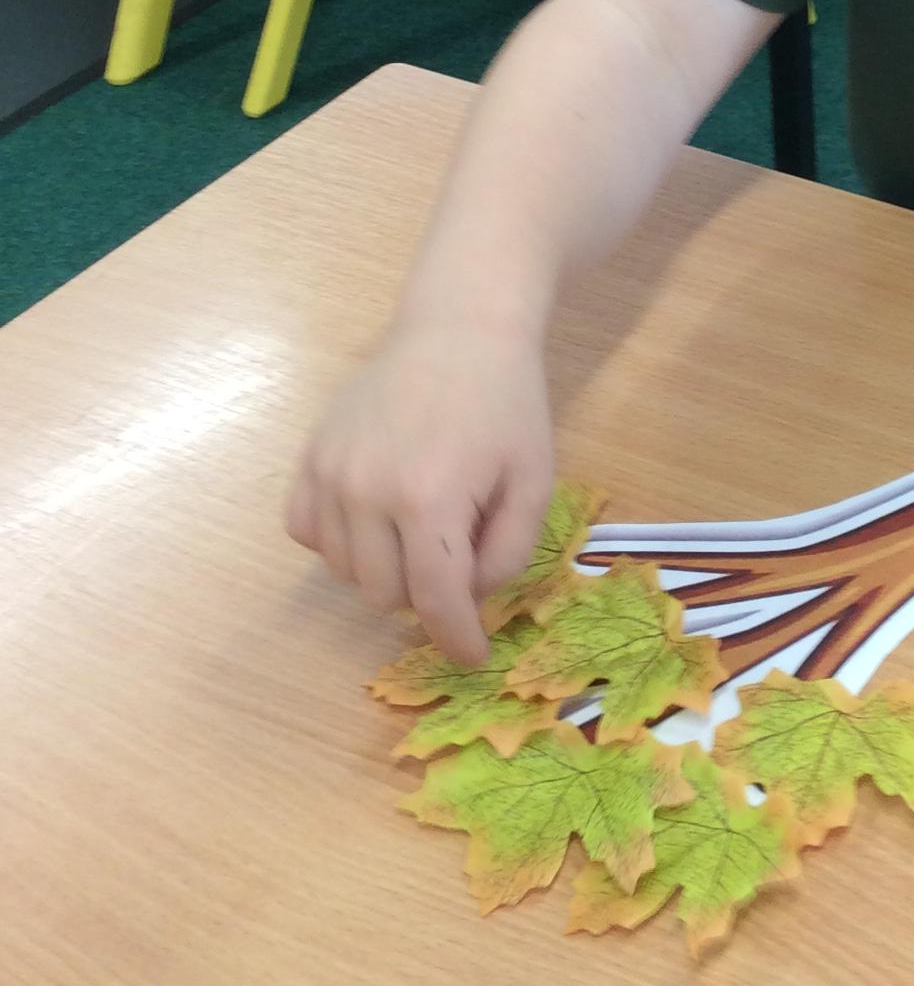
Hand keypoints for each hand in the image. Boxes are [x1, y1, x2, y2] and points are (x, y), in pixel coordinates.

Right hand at [287, 320, 553, 663]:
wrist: (458, 329)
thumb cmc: (506, 404)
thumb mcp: (534, 480)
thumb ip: (507, 553)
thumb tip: (467, 599)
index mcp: (429, 498)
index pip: (434, 600)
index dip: (455, 639)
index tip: (472, 657)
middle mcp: (366, 491)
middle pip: (385, 593)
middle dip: (426, 592)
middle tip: (458, 552)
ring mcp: (329, 473)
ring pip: (343, 571)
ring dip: (383, 569)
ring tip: (421, 525)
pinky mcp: (308, 458)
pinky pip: (307, 533)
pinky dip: (338, 542)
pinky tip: (373, 517)